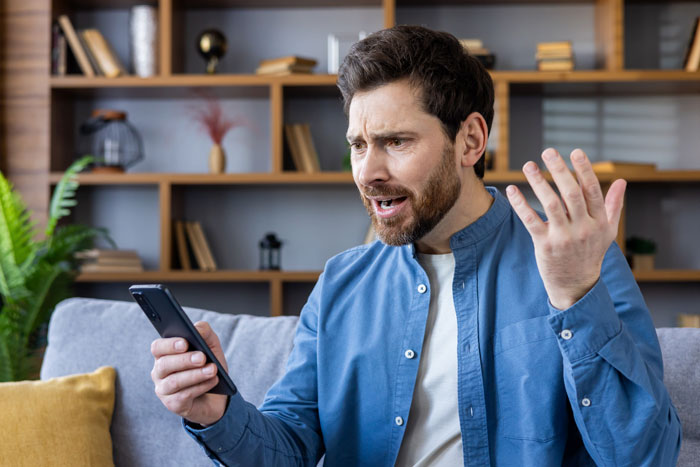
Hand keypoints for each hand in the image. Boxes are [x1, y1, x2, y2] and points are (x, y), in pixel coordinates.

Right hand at [150, 321, 228, 426]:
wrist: (218, 395)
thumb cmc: (209, 365)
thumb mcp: (211, 346)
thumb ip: (204, 333)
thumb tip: (196, 328)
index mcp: (165, 354)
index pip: (157, 347)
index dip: (169, 345)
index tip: (184, 343)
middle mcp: (159, 372)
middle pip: (164, 364)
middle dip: (185, 360)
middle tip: (203, 357)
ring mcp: (164, 390)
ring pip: (174, 381)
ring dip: (195, 374)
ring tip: (213, 369)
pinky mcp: (173, 405)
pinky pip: (183, 396)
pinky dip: (200, 387)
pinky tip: (213, 381)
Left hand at [505, 148, 626, 309]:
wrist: (576, 285)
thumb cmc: (591, 253)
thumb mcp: (607, 231)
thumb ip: (614, 205)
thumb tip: (622, 181)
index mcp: (599, 221)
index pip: (592, 190)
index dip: (584, 170)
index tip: (575, 152)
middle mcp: (583, 228)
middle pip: (572, 193)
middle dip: (560, 170)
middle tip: (548, 152)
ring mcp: (564, 237)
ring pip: (551, 204)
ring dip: (538, 182)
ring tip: (528, 165)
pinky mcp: (545, 245)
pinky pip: (531, 221)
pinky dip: (521, 205)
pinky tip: (512, 190)